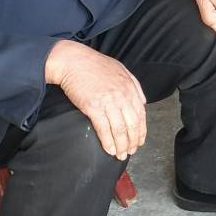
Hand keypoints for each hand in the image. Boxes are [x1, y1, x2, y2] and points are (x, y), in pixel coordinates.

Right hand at [46, 41, 146, 160]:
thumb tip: (142, 102)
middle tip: (130, 152)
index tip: (139, 141)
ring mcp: (108, 102)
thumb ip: (135, 86)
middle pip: (132, 125)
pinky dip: (108, 142)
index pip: (141, 115)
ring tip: (120, 155)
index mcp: (130, 88)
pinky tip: (109, 149)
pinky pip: (104, 129)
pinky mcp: (93, 107)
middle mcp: (122, 96)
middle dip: (133, 142)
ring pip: (120, 130)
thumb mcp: (121, 70)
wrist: (73, 61)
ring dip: (121, 145)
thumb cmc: (95, 65)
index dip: (141, 132)